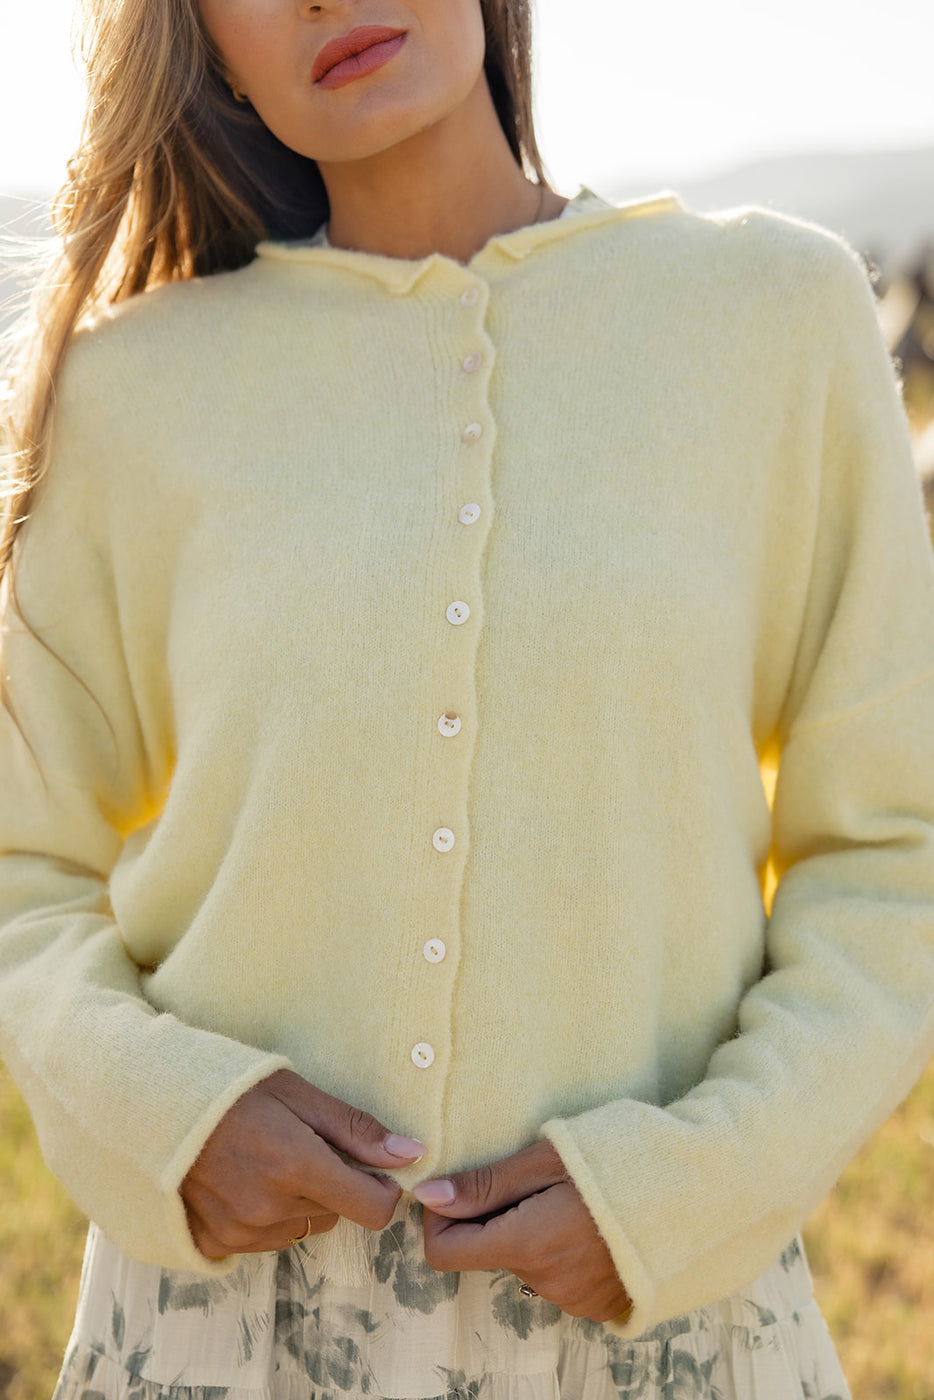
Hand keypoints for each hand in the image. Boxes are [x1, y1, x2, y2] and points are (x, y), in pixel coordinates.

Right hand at [181, 1069, 425, 1257]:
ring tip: (270, 1158)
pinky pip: (267, 1240)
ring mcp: (241, 1231)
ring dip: (302, 1202)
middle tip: (305, 1145)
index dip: (383, 1188)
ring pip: (303, 1227)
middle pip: (338, 1214)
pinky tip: (246, 1179)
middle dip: (336, 1185)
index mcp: (297, 1166)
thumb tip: (411, 1154)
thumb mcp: (299, 1093)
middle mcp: (270, 1208)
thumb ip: (356, 1129)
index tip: (371, 1165)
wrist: (152, 1107)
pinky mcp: (217, 1243)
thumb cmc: (230, 1089)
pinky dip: (269, 1215)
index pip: (374, 1208)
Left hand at [413, 1140, 632, 1323]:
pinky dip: (562, 1249)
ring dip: (532, 1230)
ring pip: (525, 1263)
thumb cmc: (624, 1159)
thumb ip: (487, 1183)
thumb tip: (428, 1196)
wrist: (704, 1191)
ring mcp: (577, 1300)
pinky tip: (593, 1220)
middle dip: (495, 1215)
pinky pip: (559, 1278)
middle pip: (488, 1251)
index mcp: (528, 1244)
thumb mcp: (550, 1157)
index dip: (441, 1215)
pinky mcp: (602, 1305)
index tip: (464, 1183)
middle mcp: (547, 1282)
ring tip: (573, 1194)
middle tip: (533, 1175)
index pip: (444, 1251)